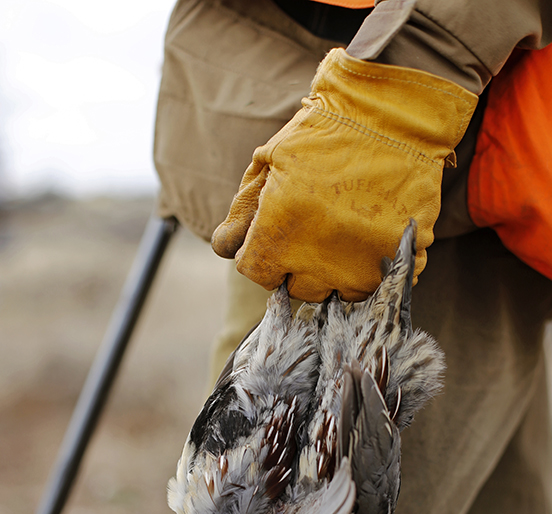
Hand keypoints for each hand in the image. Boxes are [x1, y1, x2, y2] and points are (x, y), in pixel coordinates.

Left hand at [212, 49, 476, 302]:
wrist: (395, 110)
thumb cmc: (324, 132)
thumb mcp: (269, 161)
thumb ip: (242, 212)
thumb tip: (225, 248)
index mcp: (280, 235)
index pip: (257, 273)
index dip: (262, 253)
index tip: (276, 234)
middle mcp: (318, 260)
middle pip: (299, 287)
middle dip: (300, 264)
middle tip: (315, 226)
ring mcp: (363, 265)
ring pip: (338, 291)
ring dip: (337, 270)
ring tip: (345, 228)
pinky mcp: (400, 260)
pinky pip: (379, 283)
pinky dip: (375, 265)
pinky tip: (373, 230)